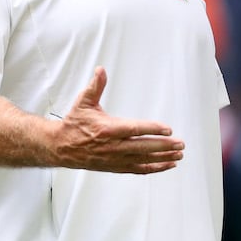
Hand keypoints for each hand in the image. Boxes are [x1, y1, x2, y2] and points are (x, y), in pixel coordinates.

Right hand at [50, 67, 184, 173]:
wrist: (60, 147)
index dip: (152, 129)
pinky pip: (138, 169)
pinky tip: (167, 165)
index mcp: (107, 129)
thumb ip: (96, 86)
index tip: (168, 129)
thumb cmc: (74, 124)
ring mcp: (114, 159)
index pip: (135, 129)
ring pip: (143, 160)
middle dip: (164, 146)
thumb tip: (101, 70)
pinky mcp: (115, 167)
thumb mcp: (84, 102)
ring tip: (179, 155)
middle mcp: (112, 146)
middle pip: (143, 147)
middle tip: (181, 144)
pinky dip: (154, 168)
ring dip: (162, 158)